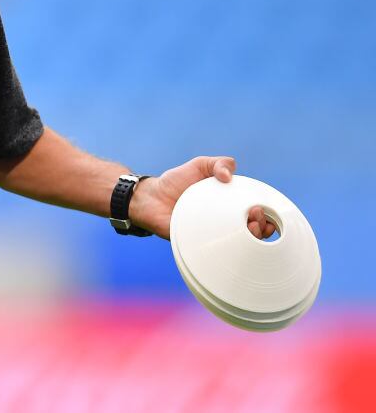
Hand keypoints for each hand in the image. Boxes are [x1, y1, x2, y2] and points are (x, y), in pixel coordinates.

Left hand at [129, 156, 273, 240]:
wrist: (149, 195)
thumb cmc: (175, 181)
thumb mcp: (200, 165)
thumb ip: (218, 163)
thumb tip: (229, 175)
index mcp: (228, 207)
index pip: (255, 217)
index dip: (268, 218)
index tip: (266, 212)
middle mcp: (222, 224)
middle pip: (252, 234)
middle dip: (262, 228)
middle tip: (255, 217)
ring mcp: (211, 237)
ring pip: (237, 246)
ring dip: (250, 240)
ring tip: (249, 228)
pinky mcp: (196, 246)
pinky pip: (213, 254)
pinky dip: (224, 250)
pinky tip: (229, 241)